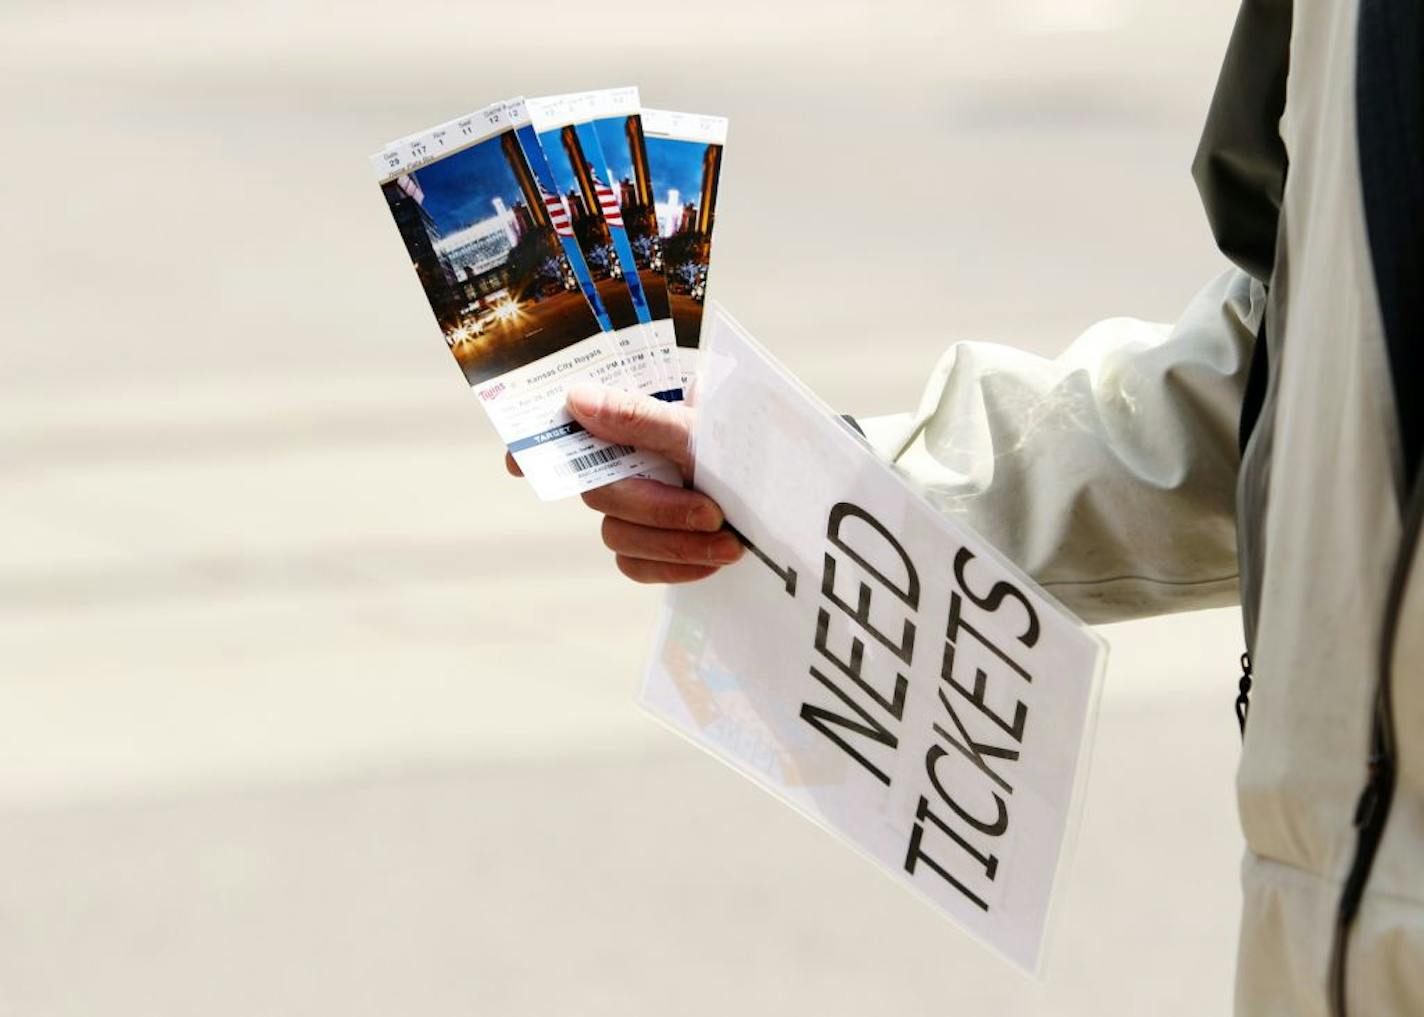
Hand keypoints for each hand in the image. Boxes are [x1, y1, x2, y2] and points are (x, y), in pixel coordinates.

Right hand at [504, 383, 742, 582]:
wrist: (796, 488)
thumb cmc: (746, 445)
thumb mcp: (705, 428)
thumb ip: (642, 418)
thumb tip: (575, 399)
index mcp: (630, 418)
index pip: (565, 426)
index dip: (532, 443)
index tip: (516, 460)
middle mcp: (622, 460)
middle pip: (597, 492)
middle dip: (656, 509)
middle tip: (712, 514)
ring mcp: (633, 505)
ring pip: (616, 535)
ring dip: (672, 543)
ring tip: (729, 544)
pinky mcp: (649, 545)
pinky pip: (634, 566)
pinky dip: (673, 566)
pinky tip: (712, 561)